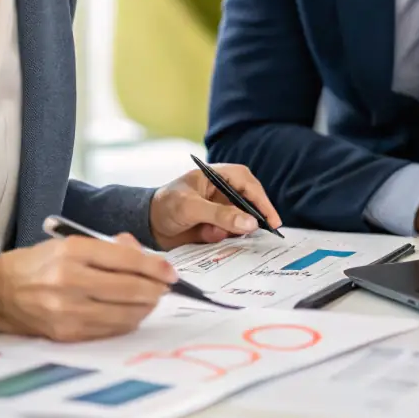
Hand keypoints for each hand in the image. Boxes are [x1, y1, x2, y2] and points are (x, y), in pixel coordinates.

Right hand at [0, 233, 176, 341]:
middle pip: (130, 289)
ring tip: (149, 300)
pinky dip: (125, 322)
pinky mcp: (65, 333)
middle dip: (155, 290)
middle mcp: (69, 280)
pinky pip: (108, 330)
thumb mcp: (69, 243)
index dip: (154, 267)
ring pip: (123, 314)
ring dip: (144, 308)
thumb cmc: (37, 264)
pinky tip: (129, 314)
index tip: (170, 272)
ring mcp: (66, 310)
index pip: (126, 259)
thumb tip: (144, 257)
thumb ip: (108, 248)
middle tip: (164, 288)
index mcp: (71, 251)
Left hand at [149, 163, 282, 250]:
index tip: (271, 220)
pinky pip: (230, 236)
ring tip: (210, 233)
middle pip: (249, 203)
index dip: (261, 199)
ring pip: (241, 223)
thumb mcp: (190, 208)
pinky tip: (206, 237)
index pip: (246, 182)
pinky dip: (225, 241)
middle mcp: (223, 193)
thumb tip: (250, 223)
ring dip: (233, 232)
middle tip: (259, 235)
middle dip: (252, 219)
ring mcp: (221, 211)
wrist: (147, 227)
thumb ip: (220, 214)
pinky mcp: (217, 228)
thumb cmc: (164, 206)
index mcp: (216, 177)